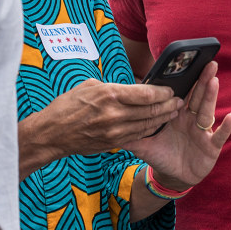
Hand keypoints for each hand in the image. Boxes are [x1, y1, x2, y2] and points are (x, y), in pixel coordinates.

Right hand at [19, 80, 180, 177]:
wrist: (51, 134)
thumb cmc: (67, 106)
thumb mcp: (90, 86)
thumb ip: (115, 87)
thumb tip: (133, 87)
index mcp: (109, 95)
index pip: (145, 94)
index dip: (162, 92)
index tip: (170, 89)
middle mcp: (114, 115)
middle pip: (151, 110)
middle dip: (168, 105)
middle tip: (179, 101)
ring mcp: (114, 131)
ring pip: (147, 125)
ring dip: (163, 118)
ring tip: (174, 112)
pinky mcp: (113, 143)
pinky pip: (138, 135)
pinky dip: (150, 129)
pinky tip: (158, 124)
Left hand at [126, 61, 230, 190]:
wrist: (173, 175)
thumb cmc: (161, 154)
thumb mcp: (144, 145)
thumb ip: (130, 134)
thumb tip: (108, 125)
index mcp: (176, 114)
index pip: (181, 94)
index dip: (184, 82)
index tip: (185, 65)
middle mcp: (191, 119)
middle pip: (197, 97)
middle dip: (203, 80)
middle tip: (208, 63)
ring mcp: (202, 131)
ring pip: (207, 111)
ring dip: (211, 96)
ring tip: (214, 81)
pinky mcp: (211, 146)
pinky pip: (219, 135)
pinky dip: (226, 127)